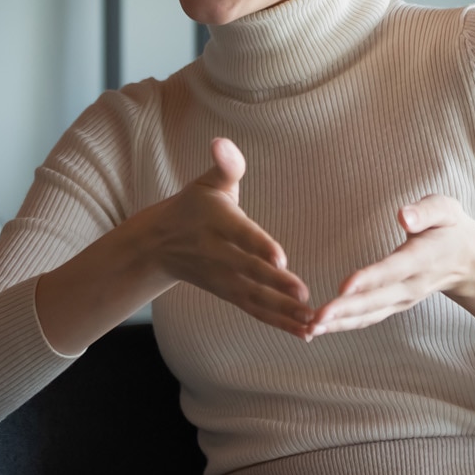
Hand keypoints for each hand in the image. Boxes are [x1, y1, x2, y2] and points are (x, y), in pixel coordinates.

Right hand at [139, 137, 313, 335]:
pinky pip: (256, 311)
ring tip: (313, 323)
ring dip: (284, 313)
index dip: (260, 247)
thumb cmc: (195, 206)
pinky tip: (306, 332)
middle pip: (251, 272)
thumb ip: (225, 165)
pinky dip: (279, 323)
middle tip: (305, 297)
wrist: (160, 244)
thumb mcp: (206, 182)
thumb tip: (221, 142)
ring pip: (256, 298)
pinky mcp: (230, 294)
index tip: (280, 259)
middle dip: (277, 287)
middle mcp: (220, 255)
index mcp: (218, 223)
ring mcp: (224, 279)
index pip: (241, 236)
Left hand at [306, 195, 474, 337]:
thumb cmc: (450, 227)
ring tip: (311, 327)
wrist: (468, 260)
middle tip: (317, 317)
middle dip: (347, 309)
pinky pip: (369, 318)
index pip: (394, 269)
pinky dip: (345, 325)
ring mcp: (404, 299)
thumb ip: (426, 211)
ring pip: (371, 314)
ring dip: (341, 323)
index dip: (370, 278)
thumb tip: (404, 216)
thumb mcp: (446, 210)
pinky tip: (319, 328)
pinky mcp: (395, 305)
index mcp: (423, 256)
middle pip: (378, 299)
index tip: (344, 287)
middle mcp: (413, 284)